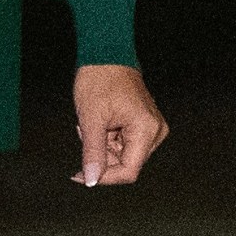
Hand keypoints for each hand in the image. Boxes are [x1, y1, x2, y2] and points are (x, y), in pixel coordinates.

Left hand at [72, 64, 166, 186]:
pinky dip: (107, 138)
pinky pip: (124, 142)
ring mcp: (151, 128)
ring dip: (102, 145)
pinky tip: (101, 122)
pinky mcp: (144, 125)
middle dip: (101, 155)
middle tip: (84, 132)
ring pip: (123, 154)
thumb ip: (93, 152)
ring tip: (93, 122)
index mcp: (147, 131)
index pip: (128, 171)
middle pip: (125, 163)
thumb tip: (91, 179)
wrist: (106, 56)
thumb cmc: (99, 81)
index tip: (80, 175)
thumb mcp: (91, 119)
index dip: (104, 177)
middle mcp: (155, 132)